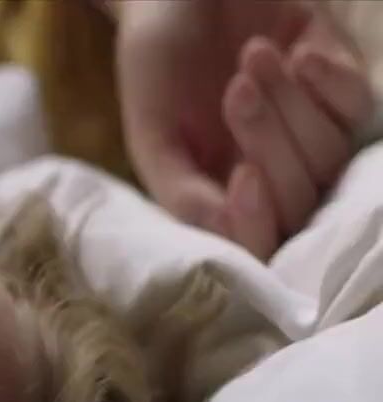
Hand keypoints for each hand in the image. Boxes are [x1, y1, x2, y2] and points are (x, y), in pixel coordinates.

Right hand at [116, 0, 374, 258]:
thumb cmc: (157, 61)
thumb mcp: (150, 132)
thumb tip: (226, 235)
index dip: (258, 223)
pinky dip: (327, 82)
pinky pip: (355, 107)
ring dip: (291, 104)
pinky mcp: (340, 87)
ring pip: (330, 155)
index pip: (256, 243)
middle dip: (269, 143)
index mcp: (218, 197)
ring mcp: (310, 133)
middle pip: (300, 201)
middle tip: (235, 89)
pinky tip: (294, 54)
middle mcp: (269, 175)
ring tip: (252, 57)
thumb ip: (181, 193)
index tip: (243, 175)